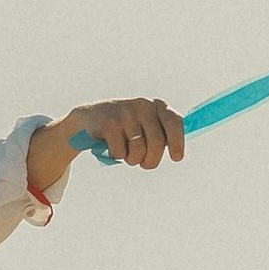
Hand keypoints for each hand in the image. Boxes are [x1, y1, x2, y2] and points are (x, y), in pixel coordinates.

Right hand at [28, 97, 185, 195]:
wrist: (90, 118)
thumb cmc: (126, 127)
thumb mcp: (146, 125)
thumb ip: (162, 135)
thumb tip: (178, 153)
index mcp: (157, 105)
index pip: (174, 122)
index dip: (177, 142)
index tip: (176, 158)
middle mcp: (143, 105)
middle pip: (157, 142)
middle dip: (152, 160)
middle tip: (145, 164)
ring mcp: (125, 113)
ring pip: (139, 150)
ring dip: (133, 160)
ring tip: (128, 154)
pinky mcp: (109, 123)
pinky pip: (121, 152)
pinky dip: (117, 156)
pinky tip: (112, 147)